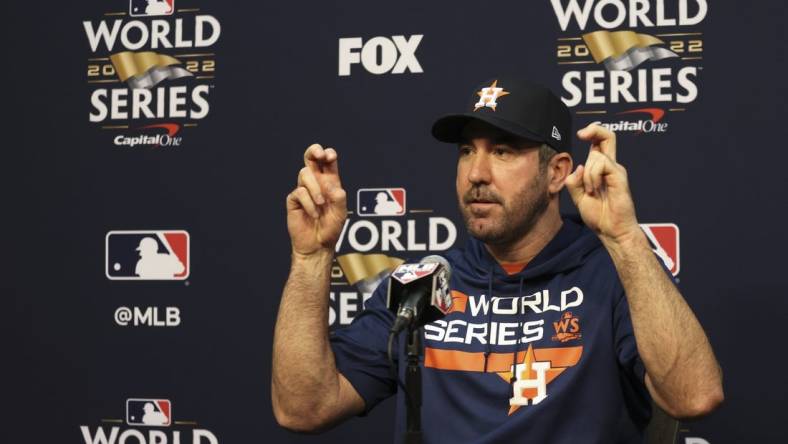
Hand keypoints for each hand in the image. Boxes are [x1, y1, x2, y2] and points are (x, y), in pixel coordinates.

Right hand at [286, 144, 346, 255]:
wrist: (317, 245)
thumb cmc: (331, 229)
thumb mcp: (341, 213)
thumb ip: (339, 198)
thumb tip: (332, 186)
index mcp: (329, 182)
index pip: (327, 162)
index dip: (327, 154)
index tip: (330, 156)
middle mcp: (316, 183)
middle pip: (310, 159)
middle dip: (313, 151)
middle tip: (319, 154)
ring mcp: (304, 191)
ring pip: (304, 173)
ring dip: (315, 188)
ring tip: (321, 204)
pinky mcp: (293, 200)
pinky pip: (299, 192)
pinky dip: (308, 203)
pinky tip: (313, 214)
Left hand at [564, 124, 640, 244]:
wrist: (611, 231)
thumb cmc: (599, 215)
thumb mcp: (578, 197)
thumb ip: (574, 182)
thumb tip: (578, 167)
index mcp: (602, 169)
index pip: (600, 143)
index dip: (592, 132)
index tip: (581, 134)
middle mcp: (611, 166)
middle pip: (608, 136)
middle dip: (595, 129)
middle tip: (582, 134)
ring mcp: (617, 171)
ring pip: (596, 156)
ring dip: (587, 174)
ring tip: (591, 191)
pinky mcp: (619, 177)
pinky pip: (601, 165)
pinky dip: (592, 176)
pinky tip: (595, 190)